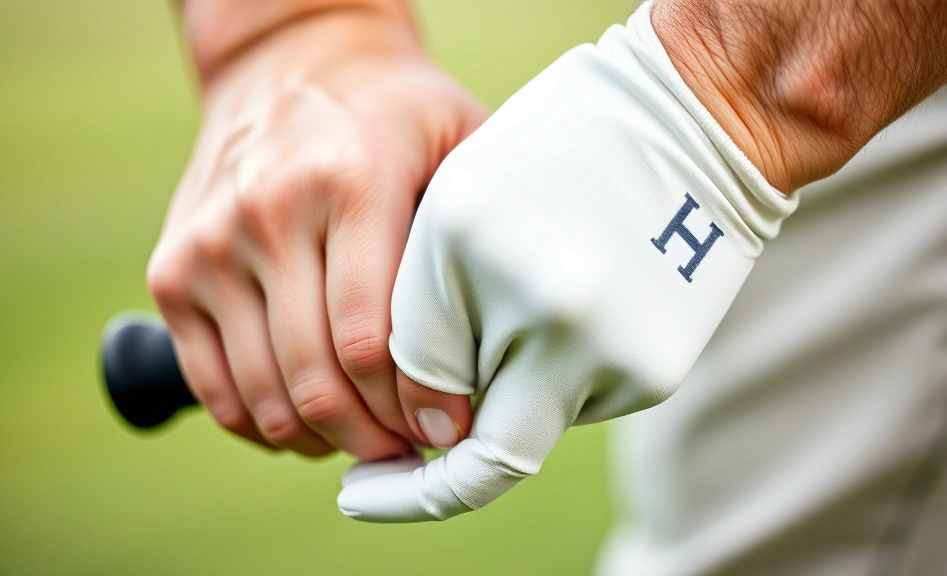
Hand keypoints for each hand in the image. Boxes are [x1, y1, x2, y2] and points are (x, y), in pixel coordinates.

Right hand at [146, 10, 486, 458]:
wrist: (288, 61)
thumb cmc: (393, 110)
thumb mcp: (457, 136)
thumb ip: (479, 227)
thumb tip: (510, 339)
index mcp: (349, 180)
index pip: (370, 338)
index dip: (412, 406)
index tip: (447, 430)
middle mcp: (268, 213)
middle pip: (316, 378)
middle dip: (372, 436)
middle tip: (411, 448)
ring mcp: (209, 244)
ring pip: (263, 393)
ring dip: (321, 440)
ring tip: (367, 440)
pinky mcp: (173, 271)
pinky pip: (212, 385)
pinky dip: (261, 425)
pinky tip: (308, 424)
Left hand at [336, 3, 796, 520]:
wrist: (694, 123)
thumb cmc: (555, 150)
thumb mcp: (462, 201)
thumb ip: (423, 311)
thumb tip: (434, 428)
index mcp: (469, 242)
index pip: (405, 377)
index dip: (386, 452)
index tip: (358, 485)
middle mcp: (548, 309)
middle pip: (480, 447)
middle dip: (426, 486)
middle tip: (376, 491)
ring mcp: (612, 347)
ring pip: (527, 421)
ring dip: (505, 394)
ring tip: (529, 312)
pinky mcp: (656, 372)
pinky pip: (577, 402)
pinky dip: (555, 379)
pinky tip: (574, 318)